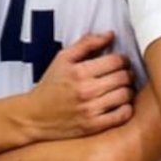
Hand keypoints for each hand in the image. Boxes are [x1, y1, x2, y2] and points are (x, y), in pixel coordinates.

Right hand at [20, 32, 134, 140]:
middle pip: (124, 77)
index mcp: (79, 72)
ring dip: (127, 91)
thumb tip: (111, 34)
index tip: (120, 64)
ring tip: (120, 90)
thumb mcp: (62, 59)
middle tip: (122, 76)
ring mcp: (90, 110)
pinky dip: (126, 108)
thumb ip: (86, 44)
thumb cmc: (50, 86)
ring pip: (126, 95)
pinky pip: (123, 115)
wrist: (32, 117)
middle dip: (127, 74)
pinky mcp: (93, 126)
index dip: (123, 60)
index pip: (117, 61)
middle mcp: (86, 90)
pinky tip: (118, 105)